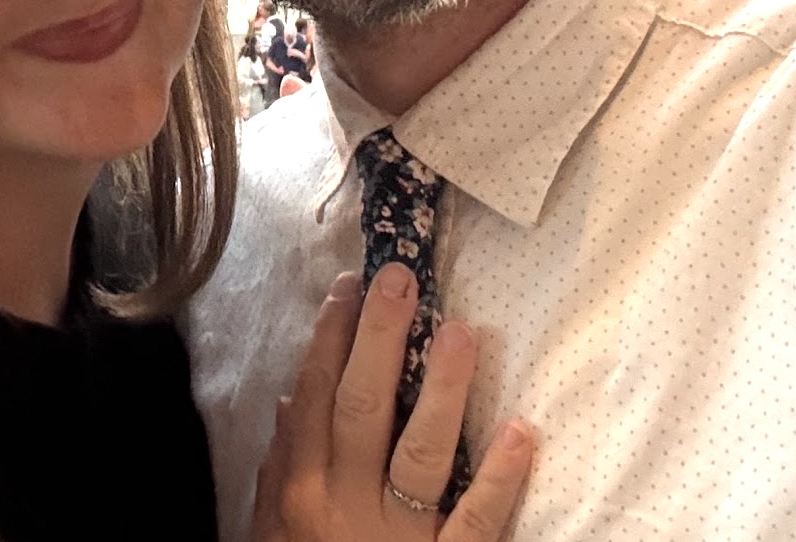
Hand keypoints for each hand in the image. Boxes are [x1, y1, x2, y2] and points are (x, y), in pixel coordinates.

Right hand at [250, 267, 533, 541]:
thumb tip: (292, 402)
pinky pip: (476, 523)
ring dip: (443, 391)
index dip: (331, 340)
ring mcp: (398, 540)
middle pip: (362, 411)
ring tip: (463, 332)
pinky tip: (523, 432)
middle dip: (380, 341)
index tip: (350, 286)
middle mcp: (344, 510)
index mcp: (301, 495)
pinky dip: (500, 479)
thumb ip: (280, 472)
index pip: (315, 400)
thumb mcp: (272, 535)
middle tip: (402, 280)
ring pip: (420, 454)